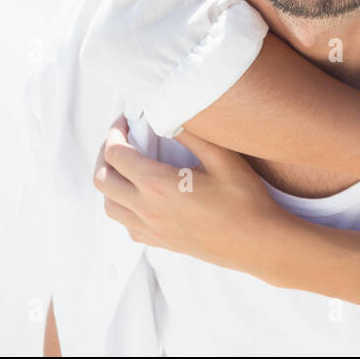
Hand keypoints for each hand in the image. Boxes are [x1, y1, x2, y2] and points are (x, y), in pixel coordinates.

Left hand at [93, 116, 291, 273]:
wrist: (256, 243)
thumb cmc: (245, 200)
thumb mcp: (223, 158)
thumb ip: (192, 134)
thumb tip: (170, 115)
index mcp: (158, 185)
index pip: (117, 155)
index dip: (115, 133)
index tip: (125, 120)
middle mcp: (147, 210)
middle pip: (102, 180)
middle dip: (105, 155)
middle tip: (121, 139)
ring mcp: (151, 229)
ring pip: (109, 206)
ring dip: (110, 182)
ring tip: (126, 166)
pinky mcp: (159, 242)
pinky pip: (125, 224)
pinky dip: (123, 206)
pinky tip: (141, 195)